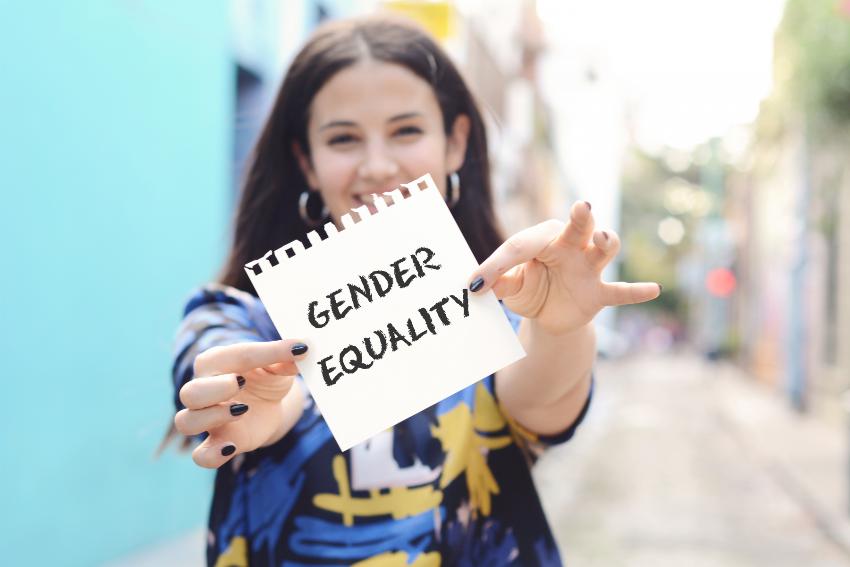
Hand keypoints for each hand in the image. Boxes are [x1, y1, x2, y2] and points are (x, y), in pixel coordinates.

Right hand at [173, 339, 307, 467]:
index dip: (266, 352)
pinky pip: (201, 456)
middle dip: (215, 388)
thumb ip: (286, 359)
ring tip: (241, 410)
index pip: (234, 355)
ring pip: (186, 421)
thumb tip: (302, 349)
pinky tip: (231, 447)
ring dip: (210, 417)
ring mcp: (207, 419)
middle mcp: (204, 390)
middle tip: (240, 382)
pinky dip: (211, 455)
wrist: (268, 407)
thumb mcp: (278, 367)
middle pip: (190, 392)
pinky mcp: (218, 443)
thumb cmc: (265, 379)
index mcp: (218, 362)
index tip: (297, 349)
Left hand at [468, 201, 659, 335]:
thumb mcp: (510, 286)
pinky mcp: (599, 293)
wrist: (550, 315)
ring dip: (606, 242)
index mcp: (543, 239)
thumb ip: (498, 282)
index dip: (496, 264)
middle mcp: (570, 246)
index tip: (476, 283)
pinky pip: (620, 292)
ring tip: (604, 238)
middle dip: (580, 216)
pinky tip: (653, 289)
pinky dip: (636, 291)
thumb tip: (475, 285)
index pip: (520, 245)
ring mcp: (588, 268)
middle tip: (581, 207)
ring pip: (603, 249)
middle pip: (579, 226)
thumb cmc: (530, 287)